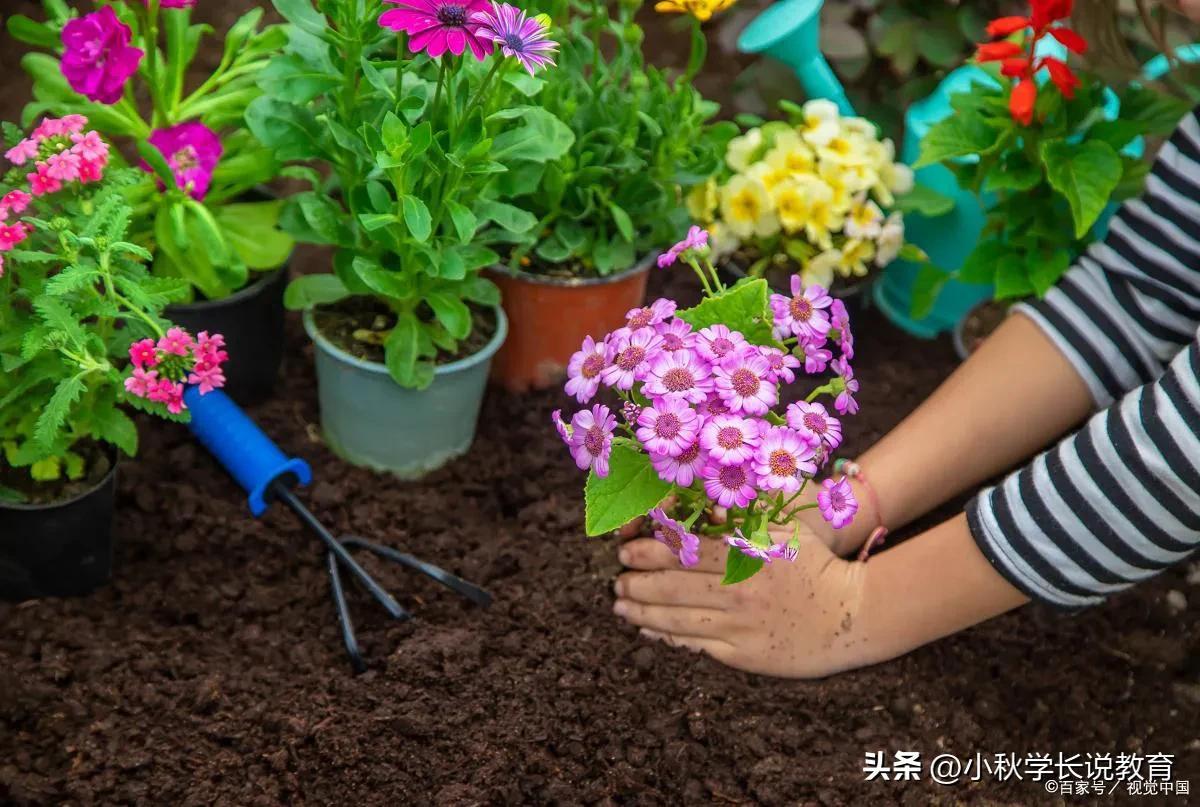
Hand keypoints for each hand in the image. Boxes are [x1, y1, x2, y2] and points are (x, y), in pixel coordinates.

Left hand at [613, 524, 870, 678]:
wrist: (853, 613)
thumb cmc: (816, 563)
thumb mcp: (782, 529)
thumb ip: (741, 516)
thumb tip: (698, 503)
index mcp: (745, 555)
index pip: (684, 549)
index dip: (648, 549)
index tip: (626, 548)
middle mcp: (737, 591)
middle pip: (672, 585)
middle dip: (637, 581)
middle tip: (617, 576)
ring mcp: (739, 626)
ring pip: (676, 618)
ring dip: (641, 611)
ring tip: (621, 603)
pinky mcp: (743, 654)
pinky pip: (695, 644)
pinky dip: (666, 635)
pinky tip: (649, 628)